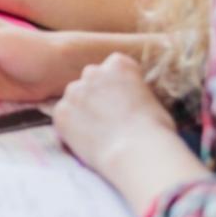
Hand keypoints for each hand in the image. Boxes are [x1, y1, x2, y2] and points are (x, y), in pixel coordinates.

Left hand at [54, 54, 174, 173]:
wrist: (136, 151)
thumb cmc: (154, 130)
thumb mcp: (152, 100)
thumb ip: (133, 92)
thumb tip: (130, 100)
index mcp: (119, 65)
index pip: (114, 66)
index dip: (118, 83)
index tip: (124, 98)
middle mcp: (93, 72)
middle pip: (91, 78)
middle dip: (97, 92)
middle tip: (108, 114)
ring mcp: (73, 92)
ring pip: (74, 96)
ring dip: (81, 108)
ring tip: (97, 129)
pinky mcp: (60, 112)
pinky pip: (62, 116)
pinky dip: (70, 125)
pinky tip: (86, 138)